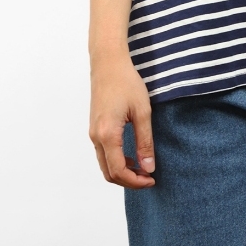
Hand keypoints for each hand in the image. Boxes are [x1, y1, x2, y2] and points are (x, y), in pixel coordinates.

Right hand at [88, 53, 155, 188]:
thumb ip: (145, 142)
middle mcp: (96, 137)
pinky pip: (103, 154)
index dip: (135, 181)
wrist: (108, 63)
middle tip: (148, 178)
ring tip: (143, 169)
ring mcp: (93, 133)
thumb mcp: (142, 112)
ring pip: (105, 165)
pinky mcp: (95, 128)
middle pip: (109, 173)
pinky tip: (132, 156)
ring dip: (122, 172)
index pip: (119, 171)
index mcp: (107, 135)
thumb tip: (148, 168)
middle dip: (129, 181)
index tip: (152, 179)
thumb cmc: (126, 82)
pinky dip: (117, 161)